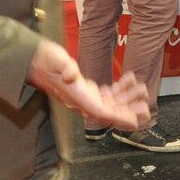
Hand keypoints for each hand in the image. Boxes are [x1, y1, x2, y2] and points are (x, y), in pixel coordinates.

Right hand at [27, 40, 147, 129]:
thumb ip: (63, 66)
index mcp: (77, 96)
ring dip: (128, 100)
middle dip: (129, 112)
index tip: (135, 120)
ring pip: (111, 104)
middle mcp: (81, 100)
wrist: (32, 59)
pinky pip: (106, 95)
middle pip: (109, 112)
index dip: (119, 117)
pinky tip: (129, 80)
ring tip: (142, 91)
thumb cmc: (43, 60)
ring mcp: (84, 96)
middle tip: (146, 108)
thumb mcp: (53, 59)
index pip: (101, 112)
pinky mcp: (85, 89)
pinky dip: (119, 89)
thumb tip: (71, 74)